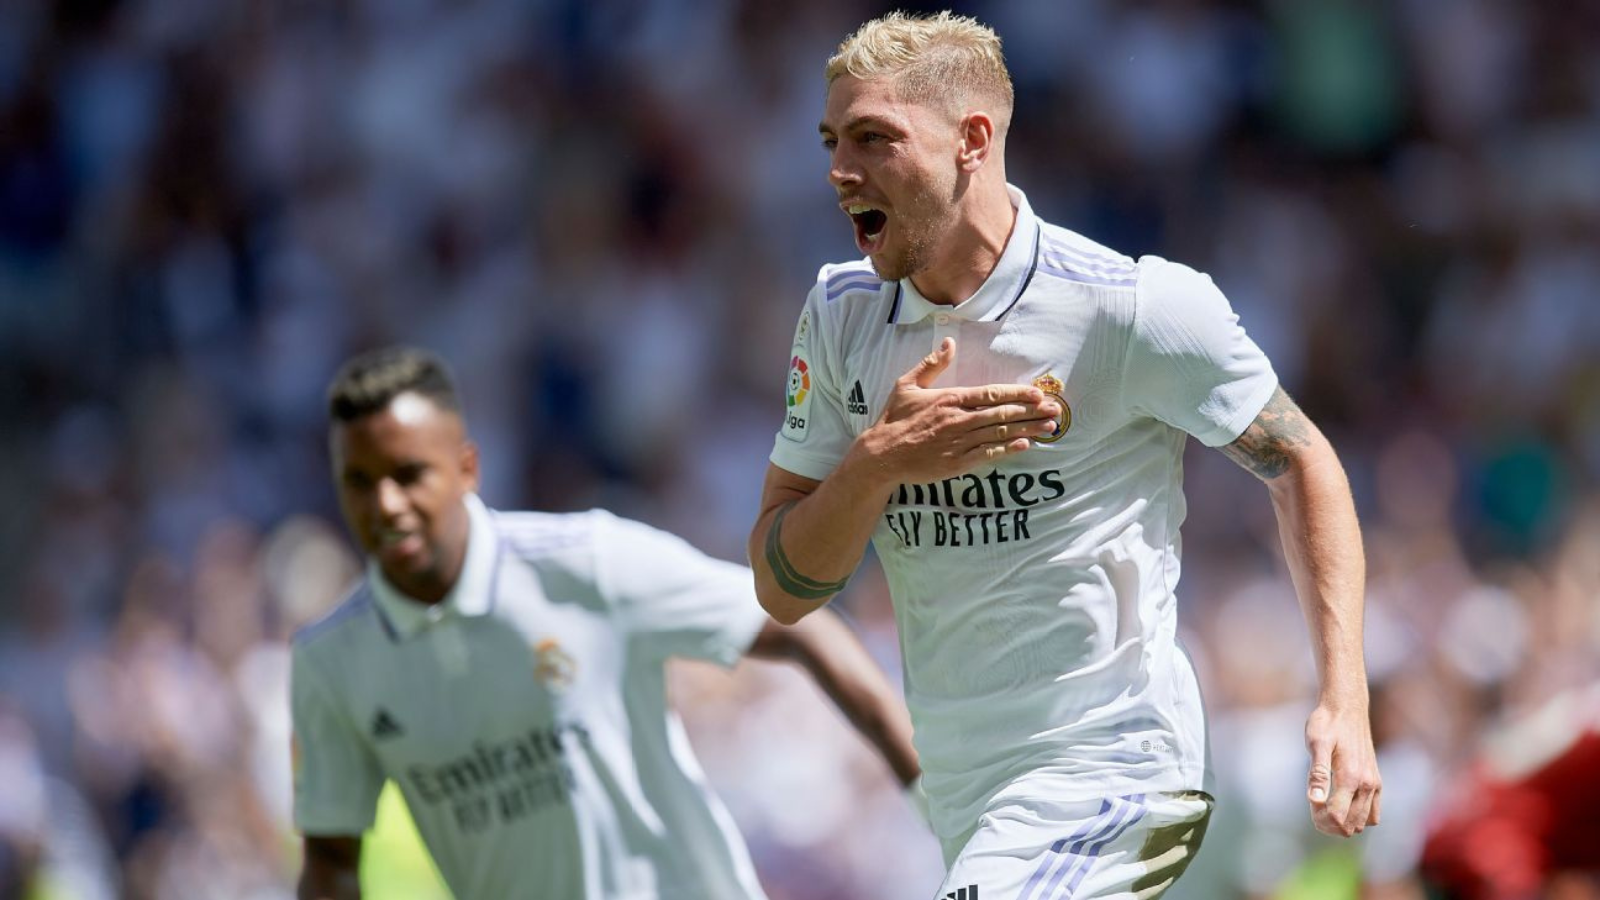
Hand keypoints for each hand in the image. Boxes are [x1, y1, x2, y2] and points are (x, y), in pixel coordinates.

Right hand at [851, 338, 1059, 485]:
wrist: (881, 456)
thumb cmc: (894, 419)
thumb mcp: (906, 385)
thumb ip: (931, 364)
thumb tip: (949, 343)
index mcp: (949, 399)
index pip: (991, 394)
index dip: (1017, 394)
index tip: (1037, 393)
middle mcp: (958, 420)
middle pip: (1002, 414)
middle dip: (1031, 411)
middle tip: (1054, 409)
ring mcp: (959, 443)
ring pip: (1000, 434)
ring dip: (1028, 430)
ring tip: (1050, 427)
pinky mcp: (957, 463)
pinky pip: (989, 454)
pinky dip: (1008, 449)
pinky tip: (1026, 444)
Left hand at [1305, 702, 1381, 836]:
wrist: (1347, 707)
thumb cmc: (1327, 723)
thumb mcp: (1316, 743)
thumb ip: (1317, 772)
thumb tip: (1314, 800)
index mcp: (1351, 777)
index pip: (1337, 817)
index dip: (1319, 818)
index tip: (1310, 802)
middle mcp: (1367, 785)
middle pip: (1350, 826)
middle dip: (1329, 824)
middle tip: (1315, 805)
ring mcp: (1374, 785)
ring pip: (1362, 823)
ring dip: (1343, 823)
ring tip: (1327, 805)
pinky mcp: (1377, 782)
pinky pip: (1373, 814)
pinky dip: (1358, 816)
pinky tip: (1342, 802)